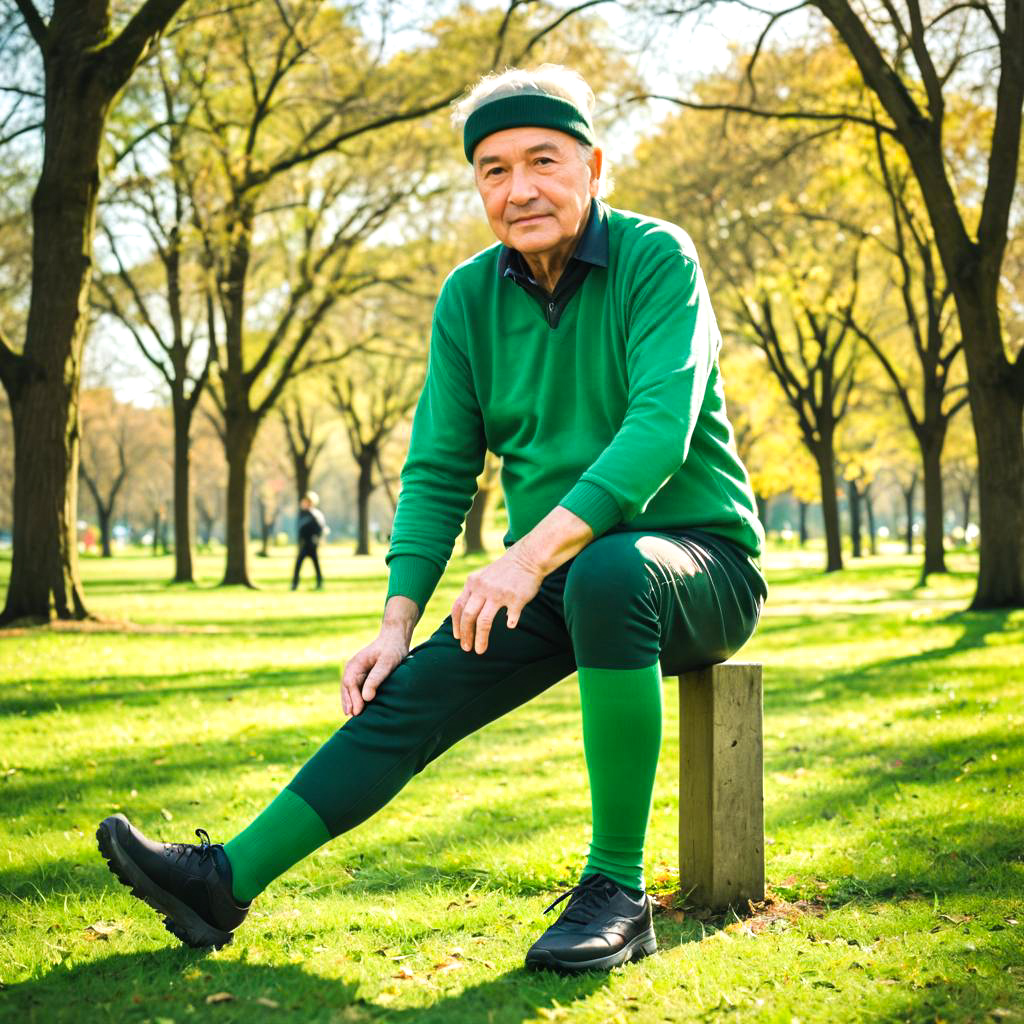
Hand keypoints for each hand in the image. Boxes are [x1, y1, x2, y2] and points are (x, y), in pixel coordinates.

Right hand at [341, 597, 417, 715]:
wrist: (396, 639)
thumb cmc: (392, 649)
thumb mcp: (387, 662)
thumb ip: (376, 678)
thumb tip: (366, 698)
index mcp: (355, 664)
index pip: (350, 684)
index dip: (352, 699)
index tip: (357, 711)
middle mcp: (353, 669)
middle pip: (347, 689)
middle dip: (349, 703)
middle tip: (353, 718)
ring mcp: (358, 673)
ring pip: (350, 691)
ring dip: (352, 703)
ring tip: (355, 717)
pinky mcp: (364, 677)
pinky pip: (358, 690)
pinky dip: (358, 700)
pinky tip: (361, 710)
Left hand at [451, 546, 543, 654]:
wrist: (527, 558)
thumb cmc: (505, 570)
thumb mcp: (483, 576)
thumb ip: (474, 592)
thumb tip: (465, 615)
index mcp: (473, 583)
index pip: (458, 607)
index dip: (456, 624)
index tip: (457, 637)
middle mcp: (483, 588)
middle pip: (468, 616)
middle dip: (466, 635)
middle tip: (466, 648)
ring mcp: (499, 593)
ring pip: (484, 621)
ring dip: (480, 639)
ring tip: (480, 650)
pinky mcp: (515, 598)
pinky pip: (511, 617)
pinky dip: (510, 623)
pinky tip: (510, 626)